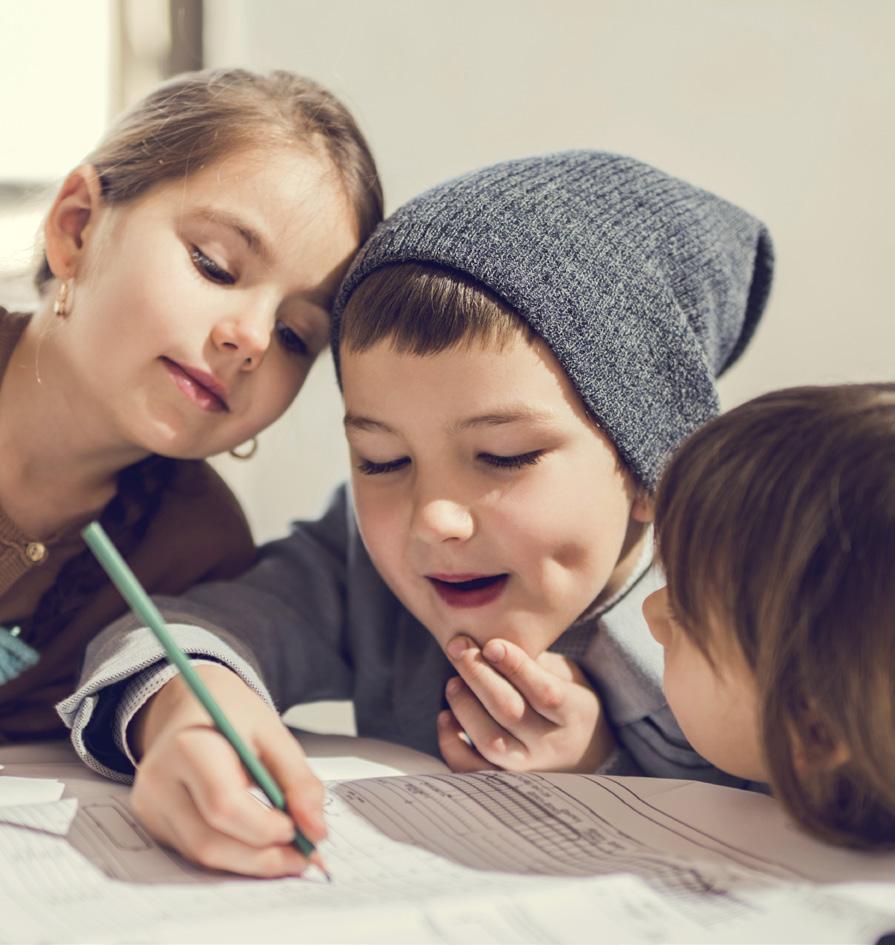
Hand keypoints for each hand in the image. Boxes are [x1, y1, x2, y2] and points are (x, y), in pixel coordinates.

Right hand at [130, 664, 325, 877]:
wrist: (188, 704)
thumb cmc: (231, 714)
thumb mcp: (273, 732)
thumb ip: (298, 780)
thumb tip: (315, 830)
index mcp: (188, 746)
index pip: (224, 804)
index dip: (265, 827)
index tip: (299, 831)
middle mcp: (158, 781)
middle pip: (209, 841)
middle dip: (262, 857)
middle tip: (303, 856)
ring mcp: (150, 806)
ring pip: (202, 855)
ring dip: (250, 863)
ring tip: (288, 854)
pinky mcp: (153, 822)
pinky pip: (195, 852)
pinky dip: (233, 855)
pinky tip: (260, 846)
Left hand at [438, 636, 614, 773]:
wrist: (584, 755)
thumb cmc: (567, 702)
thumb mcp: (568, 677)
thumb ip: (537, 663)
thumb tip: (492, 642)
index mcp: (575, 714)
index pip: (544, 691)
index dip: (515, 666)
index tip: (491, 644)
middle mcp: (551, 745)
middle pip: (510, 712)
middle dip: (479, 675)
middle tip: (458, 647)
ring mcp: (527, 768)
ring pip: (490, 741)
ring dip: (465, 706)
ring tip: (453, 681)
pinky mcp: (503, 782)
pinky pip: (472, 770)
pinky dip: (452, 744)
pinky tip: (446, 717)